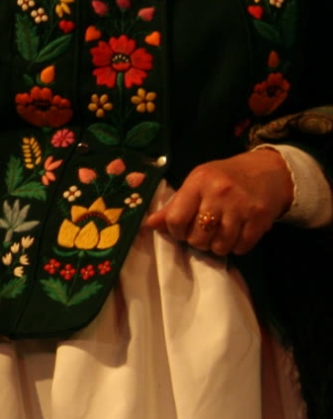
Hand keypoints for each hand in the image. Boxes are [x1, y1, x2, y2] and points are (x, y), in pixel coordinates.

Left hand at [144, 146, 293, 255]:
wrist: (268, 171)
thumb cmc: (225, 177)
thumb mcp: (197, 182)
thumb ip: (175, 205)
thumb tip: (150, 224)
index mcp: (199, 182)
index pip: (176, 219)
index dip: (175, 232)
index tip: (181, 231)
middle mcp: (219, 194)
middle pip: (197, 237)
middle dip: (197, 241)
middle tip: (203, 234)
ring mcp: (241, 207)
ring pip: (220, 246)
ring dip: (217, 247)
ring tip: (218, 236)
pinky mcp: (261, 218)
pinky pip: (241, 247)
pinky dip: (236, 247)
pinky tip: (235, 236)